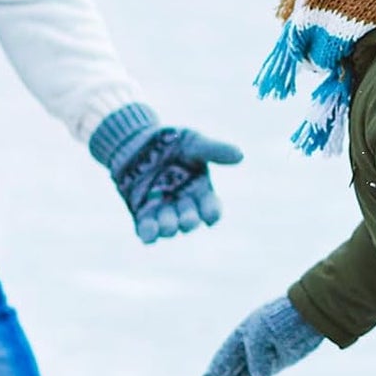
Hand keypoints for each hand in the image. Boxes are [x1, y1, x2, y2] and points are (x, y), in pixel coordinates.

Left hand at [91, 105, 242, 242]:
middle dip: (189, 221)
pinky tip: (148, 233)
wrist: (135, 141)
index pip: (211, 209)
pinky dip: (148, 234)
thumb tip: (240, 155)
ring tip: (167, 224)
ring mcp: (162, 210)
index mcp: (200, 190)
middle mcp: (184, 204)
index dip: (212, 214)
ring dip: (169, 227)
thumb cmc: (171, 141)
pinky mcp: (142, 214)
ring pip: (169, 228)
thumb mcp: (193, 142)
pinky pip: (147, 231)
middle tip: (186, 219)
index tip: (209, 214)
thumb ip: (214, 150)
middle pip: (190, 221)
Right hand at [199, 296, 322, 375]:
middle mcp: (252, 344)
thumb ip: (257, 356)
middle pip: (231, 366)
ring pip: (243, 374)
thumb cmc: (283, 320)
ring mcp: (266, 354)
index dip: (215, 369)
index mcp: (245, 332)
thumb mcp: (264, 333)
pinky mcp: (279, 363)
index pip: (226, 354)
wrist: (310, 315)